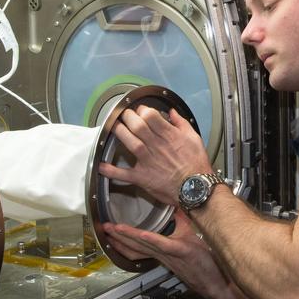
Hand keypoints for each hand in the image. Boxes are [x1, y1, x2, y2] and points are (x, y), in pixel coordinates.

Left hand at [96, 107, 211, 205]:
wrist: (196, 188)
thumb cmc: (196, 165)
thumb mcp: (194, 138)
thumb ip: (181, 123)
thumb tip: (172, 112)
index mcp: (169, 136)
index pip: (150, 116)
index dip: (142, 110)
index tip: (140, 110)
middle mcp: (157, 146)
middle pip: (137, 126)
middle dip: (128, 117)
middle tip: (124, 115)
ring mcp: (148, 161)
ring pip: (130, 143)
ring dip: (120, 133)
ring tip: (114, 127)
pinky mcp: (143, 177)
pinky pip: (124, 174)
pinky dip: (111, 171)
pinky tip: (101, 166)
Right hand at [100, 210, 232, 298]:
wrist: (223, 284)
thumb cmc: (210, 266)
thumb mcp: (192, 242)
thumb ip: (183, 227)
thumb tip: (179, 209)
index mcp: (166, 253)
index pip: (141, 246)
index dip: (125, 239)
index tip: (113, 232)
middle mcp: (165, 255)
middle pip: (136, 246)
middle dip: (118, 237)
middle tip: (103, 230)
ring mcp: (172, 254)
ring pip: (144, 244)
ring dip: (127, 236)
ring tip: (113, 229)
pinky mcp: (182, 252)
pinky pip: (162, 245)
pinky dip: (150, 239)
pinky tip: (140, 233)